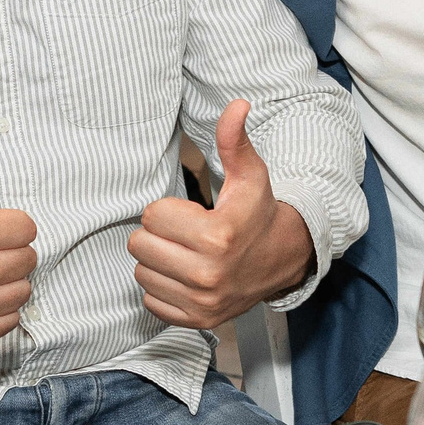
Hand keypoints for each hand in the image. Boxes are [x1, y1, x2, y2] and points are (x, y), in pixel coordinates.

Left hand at [130, 101, 313, 330]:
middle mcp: (208, 274)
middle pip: (140, 245)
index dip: (167, 210)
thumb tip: (237, 104)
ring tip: (187, 253)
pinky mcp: (198, 320)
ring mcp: (202, 302)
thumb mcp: (250, 174)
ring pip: (142, 271)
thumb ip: (234, 140)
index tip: (191, 213)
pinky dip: (163, 286)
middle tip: (185, 233)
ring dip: (158, 260)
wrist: (284, 259)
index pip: (151, 216)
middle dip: (158, 234)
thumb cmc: (258, 213)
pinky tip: (186, 275)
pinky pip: (150, 299)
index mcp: (217, 236)